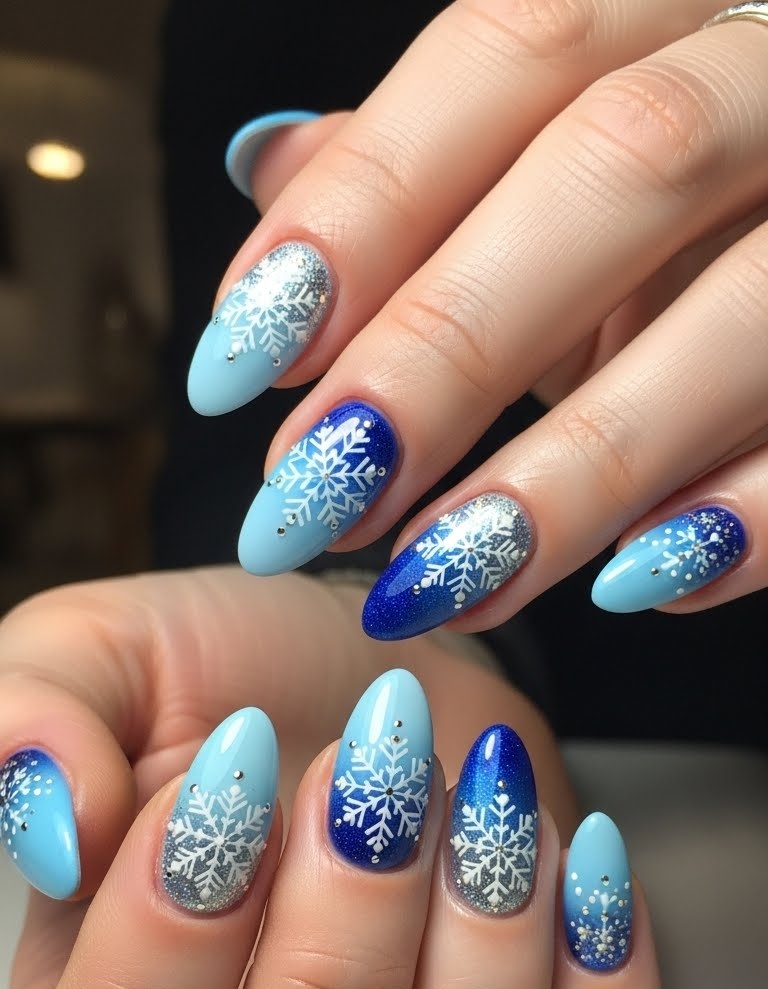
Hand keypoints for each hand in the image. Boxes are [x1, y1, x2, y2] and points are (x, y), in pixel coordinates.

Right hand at [0, 569, 659, 988]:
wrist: (382, 682)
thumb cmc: (232, 684)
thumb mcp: (103, 660)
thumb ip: (36, 717)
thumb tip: (53, 821)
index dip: (150, 979)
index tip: (218, 788)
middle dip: (332, 981)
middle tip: (370, 787)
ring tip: (482, 816)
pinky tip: (571, 862)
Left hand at [190, 1, 766, 631]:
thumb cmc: (698, 213)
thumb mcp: (560, 170)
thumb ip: (438, 170)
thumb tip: (270, 166)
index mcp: (677, 6)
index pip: (514, 50)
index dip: (365, 205)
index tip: (241, 359)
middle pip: (622, 165)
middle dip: (446, 343)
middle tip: (312, 495)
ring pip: (745, 309)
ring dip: (576, 466)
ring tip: (437, 580)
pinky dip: (748, 516)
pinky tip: (637, 585)